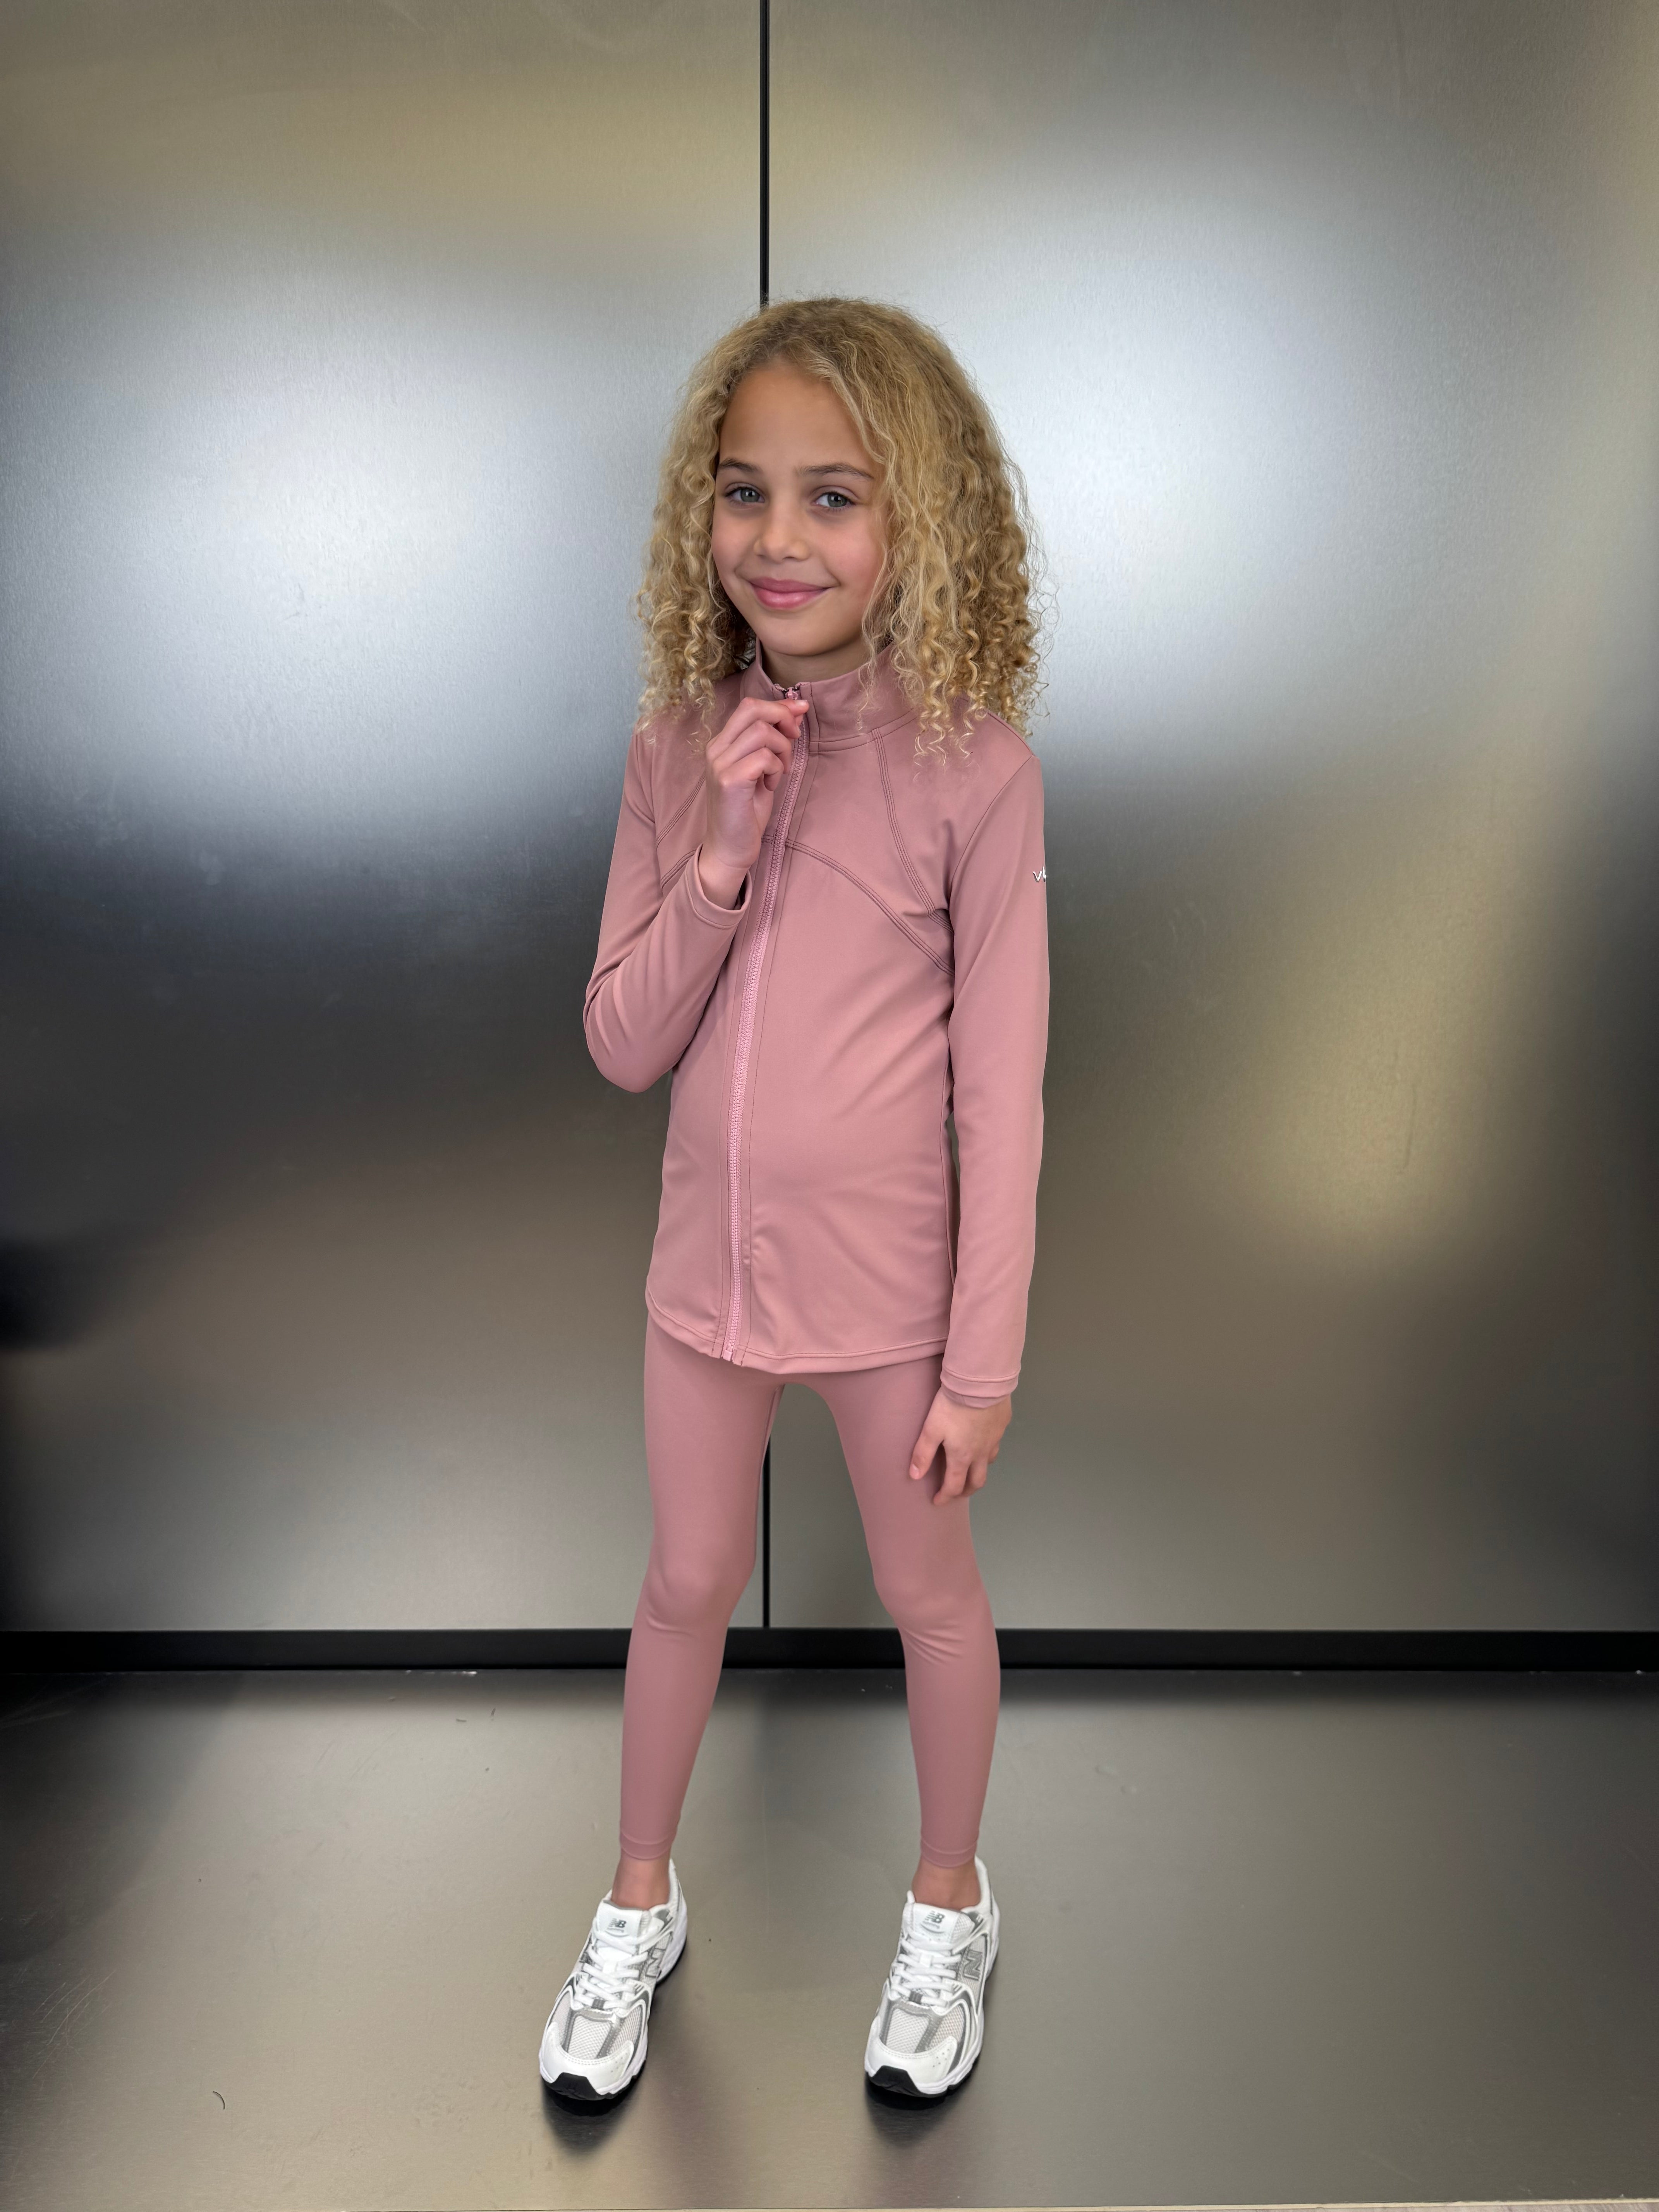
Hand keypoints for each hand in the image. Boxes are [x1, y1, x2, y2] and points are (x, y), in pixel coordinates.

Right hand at [695, 694, 808, 907]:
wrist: (730, 848)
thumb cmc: (747, 812)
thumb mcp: (762, 770)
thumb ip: (773, 742)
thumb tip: (795, 713)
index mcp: (721, 744)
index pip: (749, 707)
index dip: (778, 705)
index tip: (800, 711)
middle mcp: (716, 750)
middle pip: (752, 709)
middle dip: (782, 717)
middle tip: (795, 738)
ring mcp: (720, 764)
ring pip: (762, 732)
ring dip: (782, 749)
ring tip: (780, 772)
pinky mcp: (729, 781)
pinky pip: (764, 758)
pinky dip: (776, 769)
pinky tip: (772, 785)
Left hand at [908, 1389, 1011, 1504]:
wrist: (980, 1382)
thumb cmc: (953, 1407)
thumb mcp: (931, 1429)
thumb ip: (923, 1454)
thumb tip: (915, 1476)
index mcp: (962, 1456)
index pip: (954, 1485)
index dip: (945, 1496)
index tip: (937, 1501)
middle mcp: (981, 1452)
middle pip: (977, 1482)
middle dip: (966, 1491)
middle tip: (957, 1493)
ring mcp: (994, 1439)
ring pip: (989, 1463)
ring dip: (979, 1471)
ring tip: (970, 1468)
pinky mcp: (1002, 1424)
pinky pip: (996, 1443)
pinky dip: (988, 1449)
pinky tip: (983, 1440)